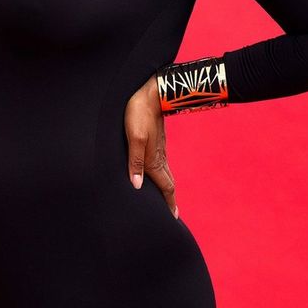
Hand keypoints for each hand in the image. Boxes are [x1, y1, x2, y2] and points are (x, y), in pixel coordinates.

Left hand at [124, 74, 178, 218]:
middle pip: (168, 182)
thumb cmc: (138, 113)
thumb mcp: (134, 137)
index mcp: (153, 159)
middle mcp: (159, 157)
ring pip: (165, 173)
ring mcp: (160, 148)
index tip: (173, 217)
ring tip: (166, 198)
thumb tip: (137, 185)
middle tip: (172, 213)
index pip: (165, 186)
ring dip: (166, 187)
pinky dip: (163, 175)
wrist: (152, 91)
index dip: (168, 202)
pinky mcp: (157, 141)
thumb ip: (134, 161)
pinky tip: (157, 173)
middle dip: (169, 199)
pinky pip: (162, 163)